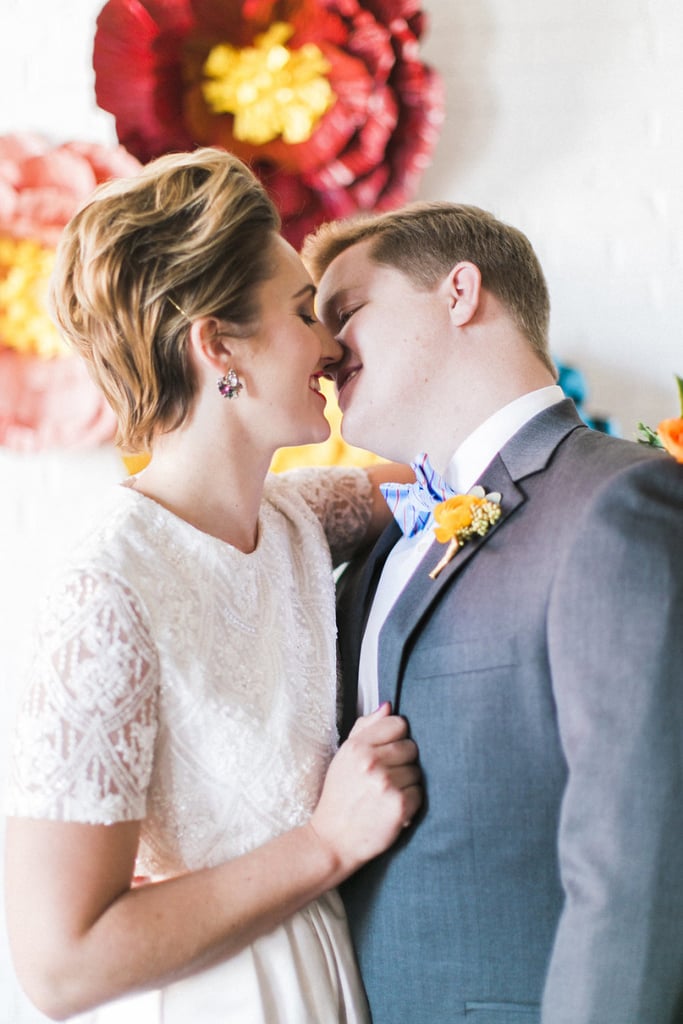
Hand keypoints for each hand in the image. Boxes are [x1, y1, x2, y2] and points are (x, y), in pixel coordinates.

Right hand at [309, 703, 421, 878]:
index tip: (386, 754)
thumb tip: (388, 706)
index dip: (395, 739)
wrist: (332, 840)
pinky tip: (393, 809)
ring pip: (418, 771)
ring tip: (386, 795)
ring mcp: (386, 783)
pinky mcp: (400, 805)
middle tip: (384, 779)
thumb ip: (365, 728)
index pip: (398, 724)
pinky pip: (420, 793)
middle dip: (402, 763)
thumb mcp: (344, 757)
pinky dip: (410, 803)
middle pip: (411, 747)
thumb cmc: (339, 797)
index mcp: (357, 746)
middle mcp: (371, 761)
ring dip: (407, 784)